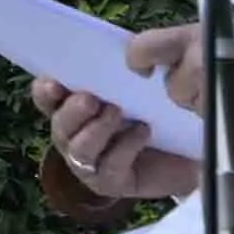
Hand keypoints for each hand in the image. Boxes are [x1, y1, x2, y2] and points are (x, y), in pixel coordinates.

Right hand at [37, 68, 199, 213]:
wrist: (189, 151)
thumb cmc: (161, 110)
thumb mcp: (147, 80)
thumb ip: (134, 62)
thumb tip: (131, 50)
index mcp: (75, 108)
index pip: (47, 98)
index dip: (45, 91)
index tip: (55, 83)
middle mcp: (76, 136)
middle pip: (58, 126)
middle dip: (71, 112)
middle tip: (90, 99)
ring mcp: (91, 163)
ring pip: (79, 151)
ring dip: (95, 130)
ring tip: (117, 112)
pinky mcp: (111, 183)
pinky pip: (109, 168)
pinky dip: (124, 147)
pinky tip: (143, 131)